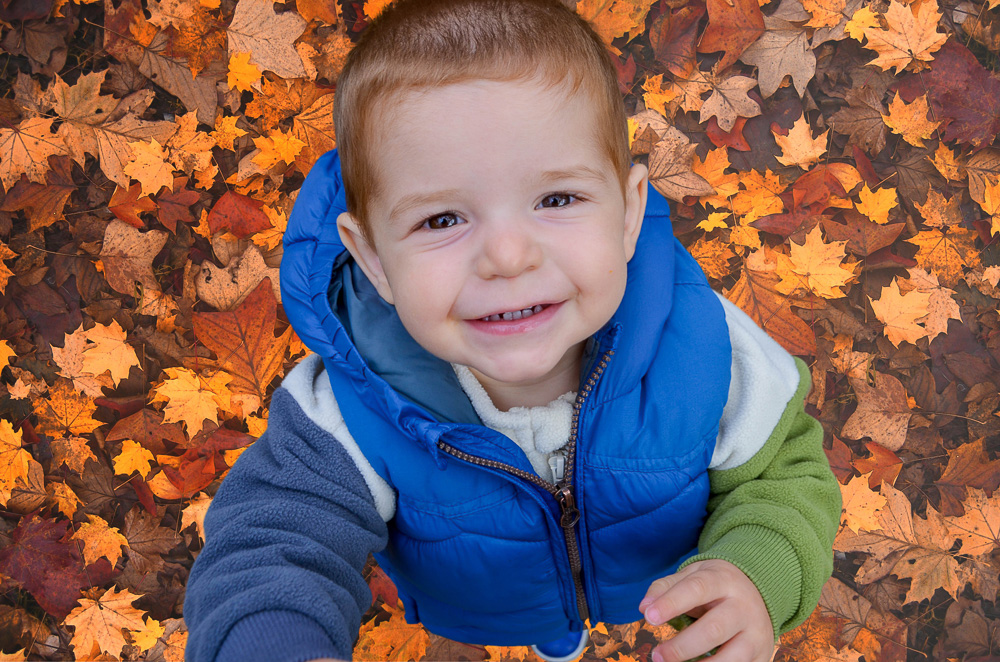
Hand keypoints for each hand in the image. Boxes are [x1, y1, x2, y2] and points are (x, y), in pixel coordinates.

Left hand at [639, 559, 776, 661]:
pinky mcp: (762, 655)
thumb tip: (644, 608)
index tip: (649, 617)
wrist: (759, 592)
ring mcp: (756, 633)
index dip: (671, 603)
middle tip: (657, 656)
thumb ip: (665, 588)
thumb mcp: (692, 576)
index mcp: (724, 581)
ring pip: (732, 658)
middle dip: (682, 646)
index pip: (696, 589)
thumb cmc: (715, 586)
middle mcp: (744, 607)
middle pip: (714, 629)